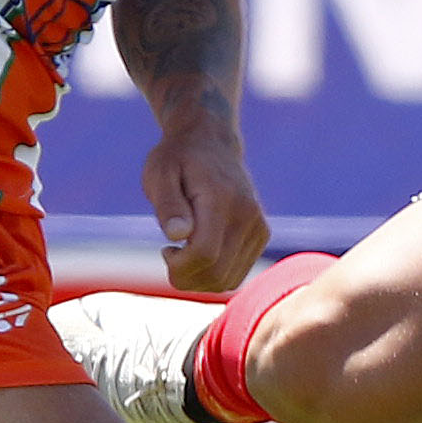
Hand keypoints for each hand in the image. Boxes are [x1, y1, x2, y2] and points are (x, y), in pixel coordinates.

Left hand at [143, 117, 269, 293]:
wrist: (211, 141)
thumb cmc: (178, 159)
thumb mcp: (160, 173)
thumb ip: (168, 205)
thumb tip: (177, 235)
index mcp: (221, 199)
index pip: (204, 254)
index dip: (179, 266)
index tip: (165, 249)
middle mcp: (247, 215)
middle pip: (217, 274)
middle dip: (185, 278)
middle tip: (169, 254)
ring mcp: (258, 226)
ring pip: (228, 281)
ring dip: (199, 279)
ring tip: (184, 251)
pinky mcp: (261, 234)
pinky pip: (237, 274)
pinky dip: (214, 274)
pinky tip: (201, 252)